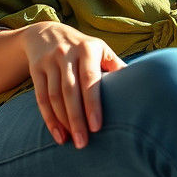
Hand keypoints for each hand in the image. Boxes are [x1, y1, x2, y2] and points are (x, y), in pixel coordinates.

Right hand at [21, 21, 125, 148]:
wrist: (48, 33)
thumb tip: (140, 85)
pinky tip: (58, 134)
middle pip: (70, 91)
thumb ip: (116, 66)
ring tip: (71, 141)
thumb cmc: (83, 47)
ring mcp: (49, 62)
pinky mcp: (36, 70)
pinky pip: (41, 98)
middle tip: (83, 143)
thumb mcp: (101, 50)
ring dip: (62, 121)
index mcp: (88, 49)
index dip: (93, 104)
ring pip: (54, 96)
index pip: (90, 80)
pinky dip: (49, 118)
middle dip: (76, 119)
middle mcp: (67, 54)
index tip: (97, 127)